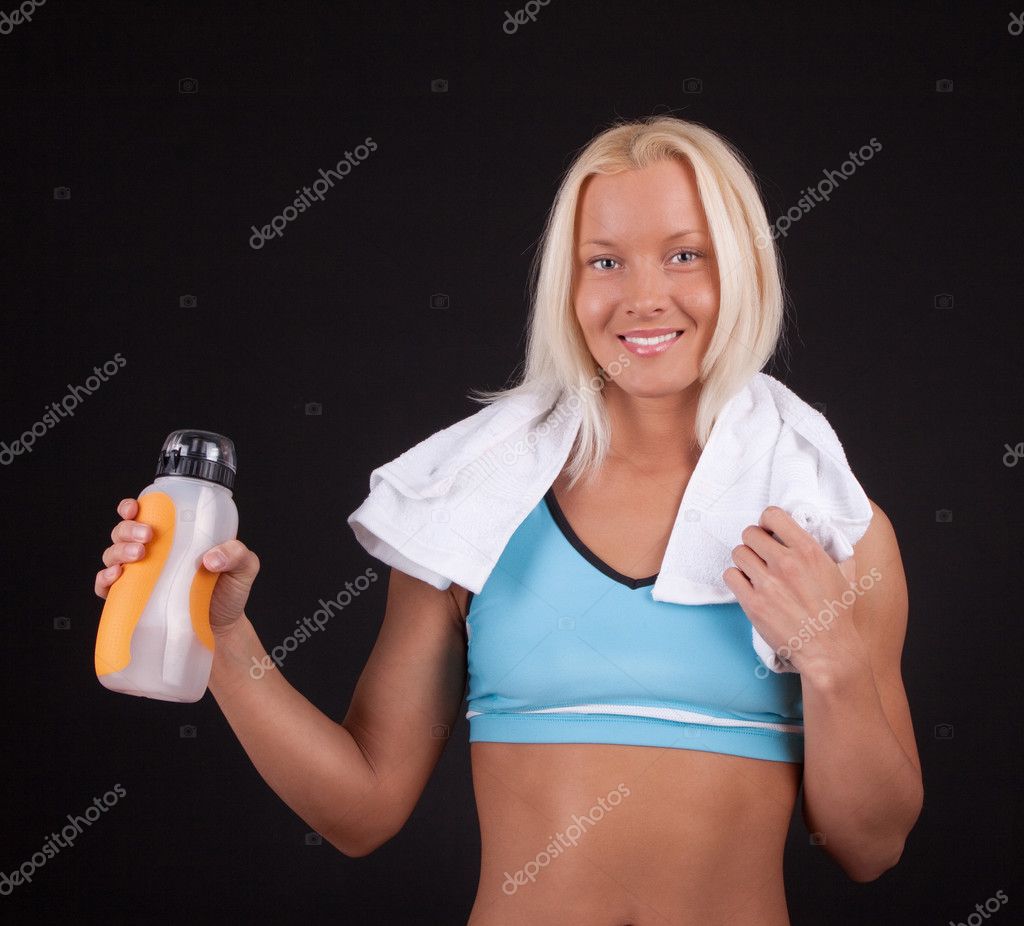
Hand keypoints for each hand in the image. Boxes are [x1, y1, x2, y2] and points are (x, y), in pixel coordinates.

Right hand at [96, 496, 260, 637]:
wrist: (223, 631)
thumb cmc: (230, 593)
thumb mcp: (243, 567)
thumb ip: (237, 554)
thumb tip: (211, 558)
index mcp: (175, 538)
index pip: (147, 515)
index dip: (133, 507)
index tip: (135, 509)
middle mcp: (154, 554)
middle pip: (124, 532)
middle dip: (128, 529)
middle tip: (147, 537)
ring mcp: (140, 577)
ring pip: (113, 555)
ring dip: (118, 551)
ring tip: (138, 556)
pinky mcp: (132, 601)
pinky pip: (107, 587)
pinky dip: (104, 579)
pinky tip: (115, 576)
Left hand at [722, 506, 864, 673]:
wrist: (829, 650)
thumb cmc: (838, 613)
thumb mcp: (844, 573)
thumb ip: (831, 547)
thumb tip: (819, 528)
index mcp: (808, 551)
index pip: (772, 515)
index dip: (767, 522)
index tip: (770, 532)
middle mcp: (786, 563)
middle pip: (749, 533)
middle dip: (754, 542)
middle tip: (761, 555)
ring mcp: (767, 583)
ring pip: (738, 553)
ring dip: (745, 561)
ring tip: (756, 572)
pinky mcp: (753, 603)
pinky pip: (730, 575)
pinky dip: (736, 579)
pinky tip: (748, 586)